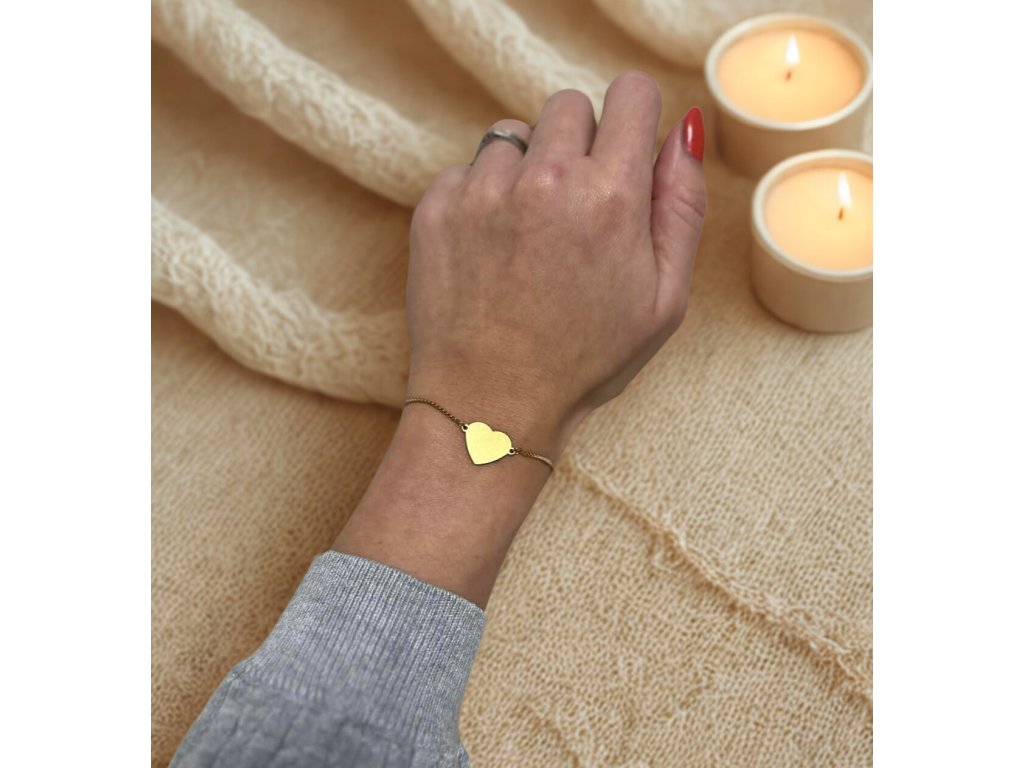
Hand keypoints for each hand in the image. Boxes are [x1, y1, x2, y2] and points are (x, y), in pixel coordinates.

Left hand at [406, 71, 705, 457]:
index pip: (631, 93)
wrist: (490, 407)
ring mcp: (483, 191)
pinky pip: (468, 169)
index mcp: (611, 197)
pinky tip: (493, 252)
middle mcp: (544, 180)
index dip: (635, 120)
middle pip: (570, 106)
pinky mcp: (437, 208)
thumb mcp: (664, 299)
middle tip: (576, 210)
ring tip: (530, 236)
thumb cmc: (584, 361)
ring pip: (514, 134)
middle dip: (580, 145)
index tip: (624, 154)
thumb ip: (682, 205)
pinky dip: (482, 197)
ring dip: (527, 169)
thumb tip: (684, 128)